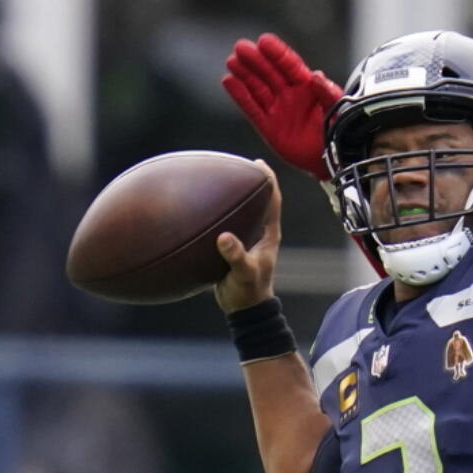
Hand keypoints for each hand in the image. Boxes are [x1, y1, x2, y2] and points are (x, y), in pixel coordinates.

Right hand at [215, 160, 282, 312]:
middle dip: (249, 182)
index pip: (273, 200)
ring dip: (232, 197)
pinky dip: (217, 215)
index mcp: (268, 234)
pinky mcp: (233, 248)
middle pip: (257, 201)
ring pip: (241, 212)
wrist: (244, 309)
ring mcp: (246, 239)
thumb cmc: (249, 291)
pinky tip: (199, 209)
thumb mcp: (243, 272)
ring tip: (216, 180)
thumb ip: (236, 255)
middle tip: (235, 164)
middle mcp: (259, 233)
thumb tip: (224, 237)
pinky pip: (226, 225)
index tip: (258, 163)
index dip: (268, 180)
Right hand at [222, 33, 342, 180]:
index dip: (277, 53)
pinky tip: (229, 81)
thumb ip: (328, 93)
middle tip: (242, 47)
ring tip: (232, 61)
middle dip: (256, 60)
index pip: (289, 65)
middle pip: (269, 73)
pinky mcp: (268, 126)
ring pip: (257, 87)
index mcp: (308, 87)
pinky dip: (240, 96)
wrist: (332, 159)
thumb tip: (316, 76)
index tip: (265, 41)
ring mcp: (277, 109)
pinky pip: (251, 108)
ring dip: (244, 74)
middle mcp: (290, 95)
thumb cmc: (338, 131)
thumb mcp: (339, 109)